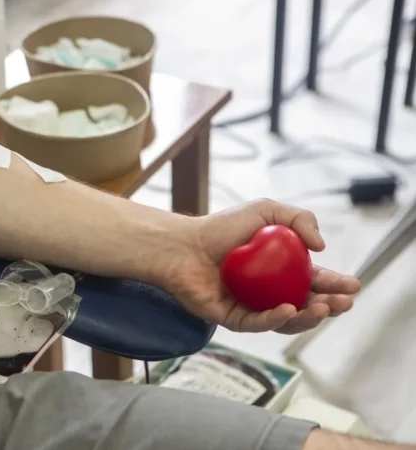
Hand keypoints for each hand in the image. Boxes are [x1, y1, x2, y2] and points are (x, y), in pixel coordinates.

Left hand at [163, 199, 360, 333]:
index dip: (334, 284)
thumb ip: (299, 219)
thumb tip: (322, 247)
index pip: (314, 281)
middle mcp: (269, 292)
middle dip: (329, 306)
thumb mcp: (265, 210)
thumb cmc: (220, 227)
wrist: (182, 244)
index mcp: (281, 270)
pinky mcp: (232, 319)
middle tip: (343, 302)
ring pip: (286, 321)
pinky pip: (257, 324)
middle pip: (306, 305)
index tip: (352, 285)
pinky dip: (275, 319)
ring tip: (320, 308)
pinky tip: (289, 310)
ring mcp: (252, 308)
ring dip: (308, 318)